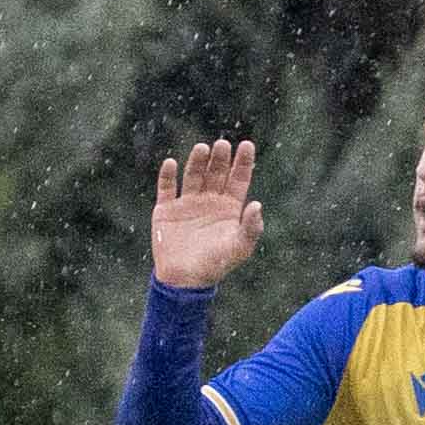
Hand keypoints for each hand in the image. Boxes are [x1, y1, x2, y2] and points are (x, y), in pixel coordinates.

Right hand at [151, 139, 262, 289]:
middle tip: (222, 145)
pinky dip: (167, 176)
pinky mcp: (166, 210)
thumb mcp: (239, 248)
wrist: (184, 280)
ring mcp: (187, 204)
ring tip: (202, 148)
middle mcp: (209, 201)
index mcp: (229, 208)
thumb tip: (257, 204)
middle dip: (220, 158)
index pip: (238, 179)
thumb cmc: (216, 265)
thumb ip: (251, 228)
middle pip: (216, 173)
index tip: (246, 144)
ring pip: (193, 175)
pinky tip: (171, 164)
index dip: (243, 162)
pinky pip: (166, 188)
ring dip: (197, 161)